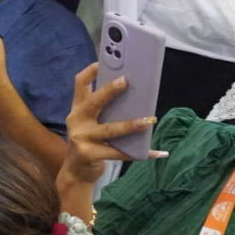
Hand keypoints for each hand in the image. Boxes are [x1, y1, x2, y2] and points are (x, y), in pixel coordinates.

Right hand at [59, 63, 164, 187]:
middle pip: (93, 101)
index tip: (103, 62)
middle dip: (110, 90)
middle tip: (127, 81)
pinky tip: (158, 153)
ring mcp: (81, 138)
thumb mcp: (90, 123)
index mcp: (77, 109)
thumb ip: (103, 111)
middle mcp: (76, 120)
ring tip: (149, 120)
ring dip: (131, 125)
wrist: (76, 172)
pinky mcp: (88, 154)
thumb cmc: (88, 143)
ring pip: (110, 129)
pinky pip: (119, 153)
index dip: (91, 72)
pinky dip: (142, 153)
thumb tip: (134, 98)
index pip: (80, 84)